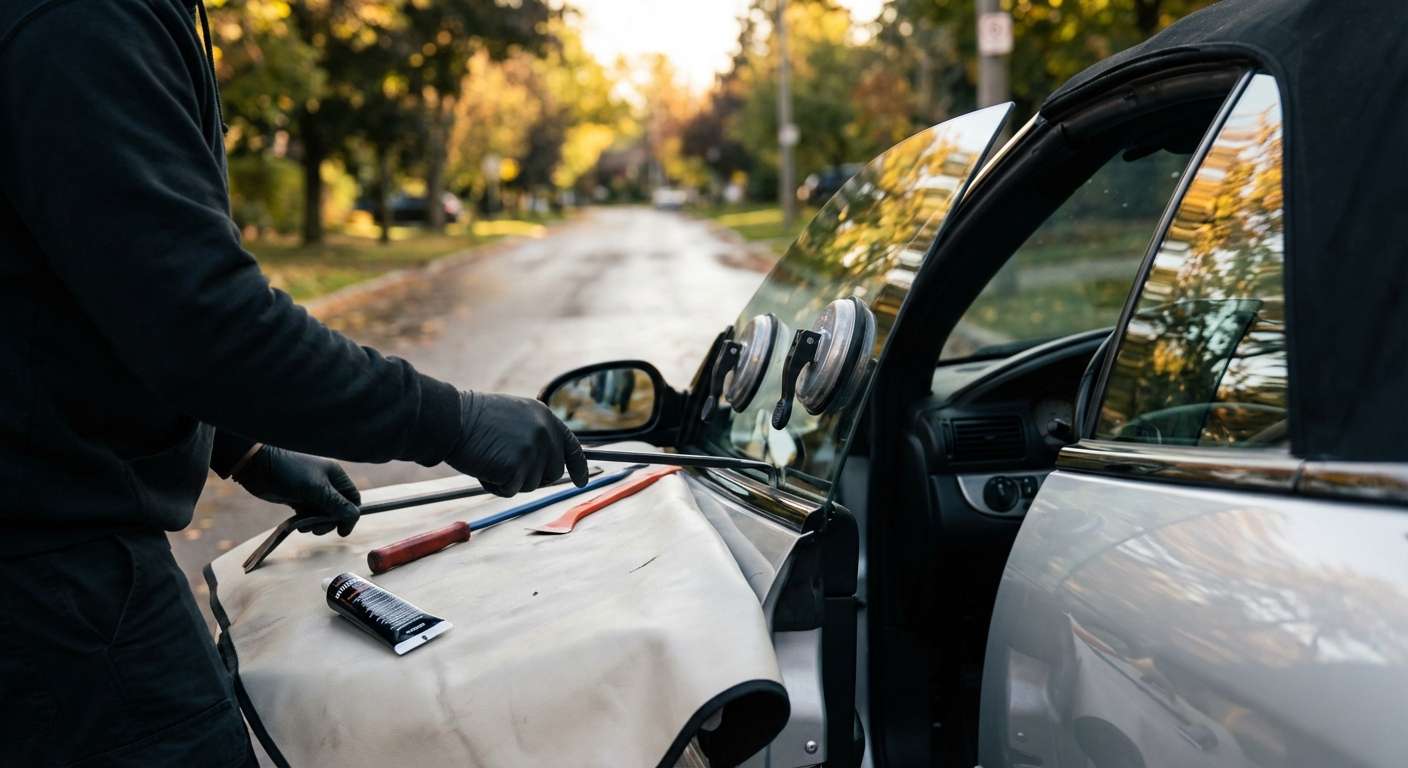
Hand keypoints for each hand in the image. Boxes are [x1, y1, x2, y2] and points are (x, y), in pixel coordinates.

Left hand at [233, 446, 361, 535]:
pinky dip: (307, 521)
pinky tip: (299, 525)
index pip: (352, 499)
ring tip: (305, 527)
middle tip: (316, 529)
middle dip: (329, 522)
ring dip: (316, 523)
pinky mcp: (299, 498)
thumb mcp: (316, 489)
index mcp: (335, 475)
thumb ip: (337, 504)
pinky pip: (309, 514)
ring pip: (323, 514)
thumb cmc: (289, 473)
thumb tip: (353, 517)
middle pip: (338, 509)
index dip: (350, 515)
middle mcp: (326, 483)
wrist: (258, 467)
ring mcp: (312, 491)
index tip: (341, 531)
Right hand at [446, 391, 588, 496]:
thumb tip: (547, 462)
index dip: (579, 467)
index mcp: (545, 418)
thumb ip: (535, 434)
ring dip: (509, 480)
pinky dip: (495, 485)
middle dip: (533, 477)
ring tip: (490, 458)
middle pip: (553, 473)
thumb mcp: (515, 417)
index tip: (582, 480)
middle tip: (507, 466)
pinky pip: (510, 491)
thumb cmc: (475, 420)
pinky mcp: (517, 468)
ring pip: (530, 485)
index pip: (571, 446)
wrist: (453, 419)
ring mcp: (533, 451)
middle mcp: (545, 433)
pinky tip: (483, 466)